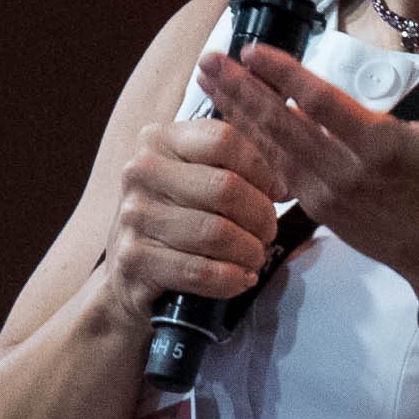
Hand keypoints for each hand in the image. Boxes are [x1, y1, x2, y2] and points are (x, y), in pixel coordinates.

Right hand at [106, 104, 285, 318]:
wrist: (131, 273)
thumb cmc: (179, 218)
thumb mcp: (198, 177)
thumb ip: (239, 160)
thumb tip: (287, 163)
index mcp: (159, 140)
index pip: (224, 140)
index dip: (261, 169)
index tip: (274, 192)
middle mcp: (140, 172)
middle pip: (225, 188)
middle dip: (261, 216)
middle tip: (268, 232)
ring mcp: (134, 216)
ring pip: (216, 233)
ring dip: (249, 251)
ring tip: (255, 257)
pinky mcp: (134, 260)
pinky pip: (200, 271)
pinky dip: (231, 279)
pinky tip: (239, 278)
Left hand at [191, 38, 418, 311]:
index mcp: (379, 147)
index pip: (320, 103)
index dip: (283, 75)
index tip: (252, 51)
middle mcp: (345, 171)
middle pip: (281, 123)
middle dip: (241, 89)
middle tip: (208, 60)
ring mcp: (327, 193)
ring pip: (272, 147)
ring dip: (237, 113)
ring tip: (207, 82)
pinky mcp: (318, 208)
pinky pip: (277, 171)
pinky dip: (251, 145)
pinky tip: (230, 124)